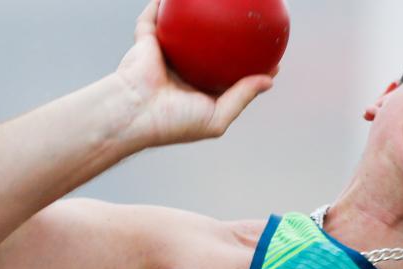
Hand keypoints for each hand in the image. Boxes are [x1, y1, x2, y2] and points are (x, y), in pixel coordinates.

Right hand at [114, 0, 276, 146]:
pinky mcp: (147, 40)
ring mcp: (165, 54)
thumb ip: (241, 97)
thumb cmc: (173, 122)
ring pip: (183, 28)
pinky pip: (157, 16)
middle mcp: (182, 72)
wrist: (133, 113)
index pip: (227, 75)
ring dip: (194, 14)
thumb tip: (269, 80)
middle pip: (208, 47)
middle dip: (225, 34)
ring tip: (215, 1)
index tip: (269, 53)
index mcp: (197, 91)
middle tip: (247, 20)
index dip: (247, 64)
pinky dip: (165, 3)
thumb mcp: (215, 118)